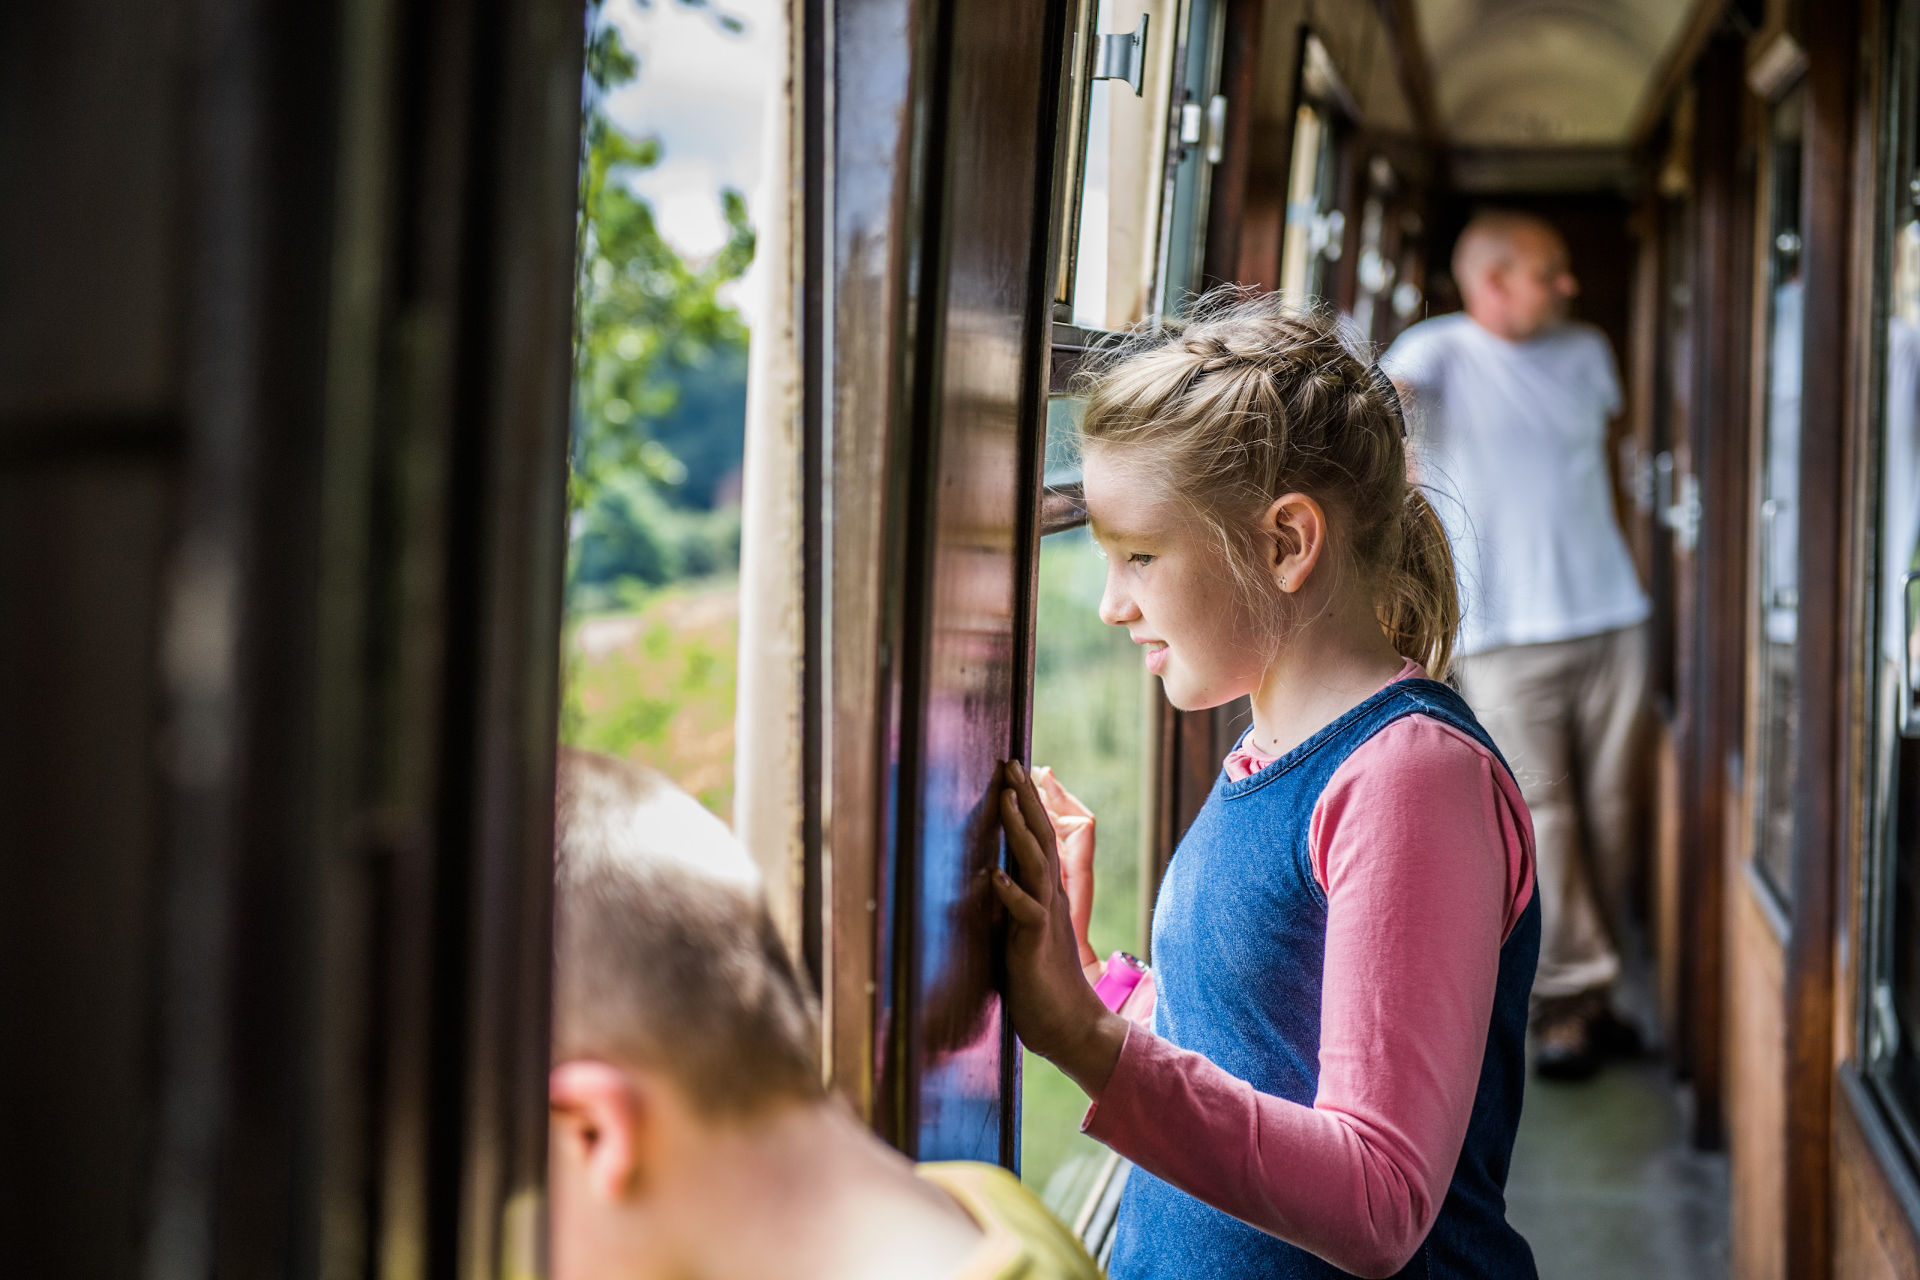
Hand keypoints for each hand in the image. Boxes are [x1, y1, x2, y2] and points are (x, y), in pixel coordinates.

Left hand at [991, 760, 1126, 1097]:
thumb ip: (1013, 909)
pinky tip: (994, 875)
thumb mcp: (1023, 937)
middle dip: (1024, 800)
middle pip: (1039, 838)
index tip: (1016, 773)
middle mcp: (1050, 899)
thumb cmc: (1043, 986)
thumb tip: (991, 885)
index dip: (1027, 806)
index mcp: (1046, 895)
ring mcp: (1046, 919)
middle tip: (1011, 764)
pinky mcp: (1038, 945)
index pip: (1038, 840)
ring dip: (1018, 831)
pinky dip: (1011, 893)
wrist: (1074, 1027)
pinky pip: (1027, 913)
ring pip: (1034, 864)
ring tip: (1005, 798)